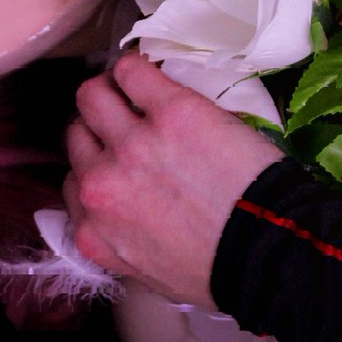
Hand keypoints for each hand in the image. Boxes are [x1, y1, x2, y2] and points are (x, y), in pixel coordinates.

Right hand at [64, 52, 283, 306]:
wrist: (270, 254)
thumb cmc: (219, 270)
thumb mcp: (146, 271)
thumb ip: (116, 236)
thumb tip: (118, 210)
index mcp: (93, 228)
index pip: (72, 180)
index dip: (96, 164)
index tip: (114, 159)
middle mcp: (100, 183)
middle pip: (77, 132)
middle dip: (99, 127)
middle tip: (127, 125)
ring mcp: (131, 143)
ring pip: (91, 95)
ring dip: (109, 92)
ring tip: (134, 94)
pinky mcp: (169, 110)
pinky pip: (131, 71)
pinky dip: (135, 69)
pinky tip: (149, 75)